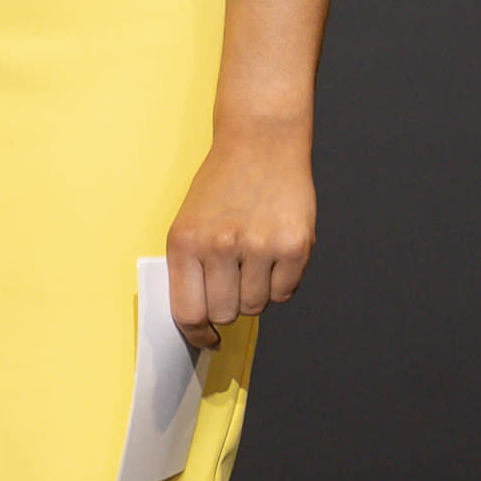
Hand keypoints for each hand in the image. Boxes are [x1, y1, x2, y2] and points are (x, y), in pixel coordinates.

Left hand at [165, 121, 314, 349]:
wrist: (260, 143)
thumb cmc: (221, 185)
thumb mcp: (188, 222)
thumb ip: (190, 268)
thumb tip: (197, 319)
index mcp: (186, 242)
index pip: (188, 311)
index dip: (197, 333)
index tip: (206, 338)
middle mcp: (221, 246)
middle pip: (225, 314)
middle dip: (228, 305)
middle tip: (231, 280)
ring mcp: (260, 246)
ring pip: (256, 306)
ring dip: (254, 292)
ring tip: (252, 259)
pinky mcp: (294, 246)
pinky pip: (285, 293)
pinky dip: (279, 283)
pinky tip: (273, 255)